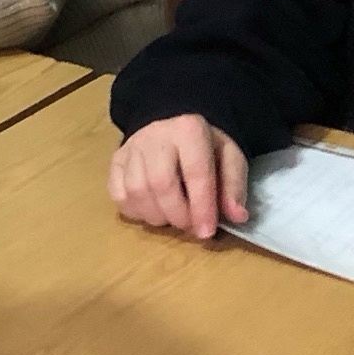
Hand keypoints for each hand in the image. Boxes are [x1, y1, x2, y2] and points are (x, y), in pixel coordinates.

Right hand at [108, 115, 248, 239]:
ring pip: (136, 191)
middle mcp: (155, 136)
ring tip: (172, 217)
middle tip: (190, 226)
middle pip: (160, 184)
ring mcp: (131, 147)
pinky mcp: (116, 160)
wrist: (173, 122)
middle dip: (177, 215)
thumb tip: (237, 216)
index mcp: (189, 130)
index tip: (207, 232)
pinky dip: (135, 211)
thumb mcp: (229, 157)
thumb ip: (234, 186)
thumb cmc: (205, 146)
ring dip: (156, 216)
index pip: (195, 173)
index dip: (202, 207)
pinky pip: (118, 194)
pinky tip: (152, 210)